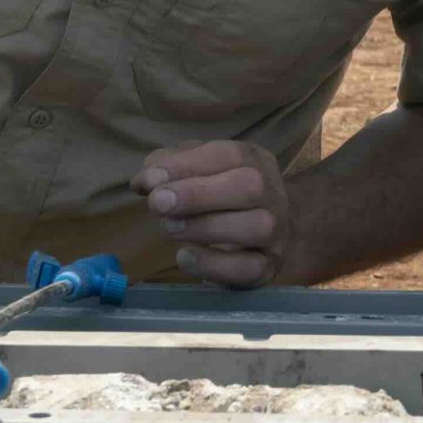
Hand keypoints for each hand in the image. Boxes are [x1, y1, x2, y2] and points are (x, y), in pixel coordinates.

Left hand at [133, 141, 291, 285]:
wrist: (262, 233)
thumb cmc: (220, 194)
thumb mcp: (196, 170)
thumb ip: (169, 168)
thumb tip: (145, 180)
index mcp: (254, 161)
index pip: (229, 154)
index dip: (188, 165)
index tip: (151, 179)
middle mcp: (273, 193)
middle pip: (249, 186)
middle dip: (198, 195)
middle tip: (158, 204)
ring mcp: (277, 231)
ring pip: (257, 227)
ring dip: (206, 227)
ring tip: (169, 228)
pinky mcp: (268, 266)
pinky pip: (250, 267)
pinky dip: (215, 264)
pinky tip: (185, 256)